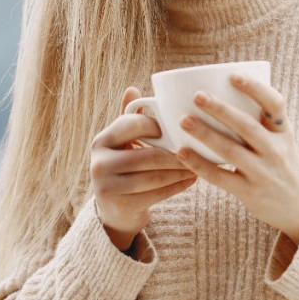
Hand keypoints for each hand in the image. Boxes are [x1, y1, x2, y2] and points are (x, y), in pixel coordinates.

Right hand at [89, 87, 198, 251]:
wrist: (114, 210)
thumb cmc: (124, 166)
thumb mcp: (122, 142)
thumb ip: (130, 117)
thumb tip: (133, 89)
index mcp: (101, 141)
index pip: (132, 125)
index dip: (157, 125)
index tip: (178, 127)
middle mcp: (99, 163)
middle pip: (148, 154)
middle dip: (177, 153)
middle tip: (199, 149)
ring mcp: (108, 187)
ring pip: (155, 176)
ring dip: (181, 170)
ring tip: (199, 164)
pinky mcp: (121, 206)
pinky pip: (158, 194)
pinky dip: (178, 186)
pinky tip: (192, 179)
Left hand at [174, 73, 298, 243]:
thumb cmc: (282, 165)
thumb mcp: (282, 140)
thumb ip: (261, 122)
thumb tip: (222, 93)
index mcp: (283, 132)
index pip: (275, 104)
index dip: (255, 88)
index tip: (233, 76)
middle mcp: (276, 151)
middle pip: (247, 126)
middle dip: (221, 109)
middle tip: (197, 96)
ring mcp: (263, 173)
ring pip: (231, 150)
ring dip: (205, 134)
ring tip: (183, 120)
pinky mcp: (249, 192)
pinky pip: (221, 177)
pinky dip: (199, 164)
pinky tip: (182, 153)